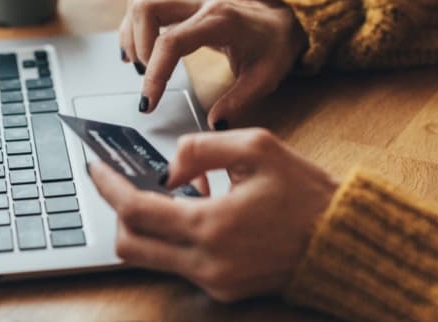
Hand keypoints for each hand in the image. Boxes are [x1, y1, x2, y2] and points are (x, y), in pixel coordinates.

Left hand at [89, 128, 337, 302]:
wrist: (342, 241)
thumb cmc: (305, 193)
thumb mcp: (257, 147)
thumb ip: (200, 148)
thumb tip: (167, 168)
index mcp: (212, 225)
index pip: (136, 210)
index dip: (108, 187)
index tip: (95, 167)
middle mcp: (207, 262)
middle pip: (130, 245)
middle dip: (119, 211)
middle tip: (124, 182)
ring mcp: (214, 282)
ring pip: (150, 258)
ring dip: (148, 225)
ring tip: (174, 192)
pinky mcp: (223, 291)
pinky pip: (179, 264)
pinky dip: (175, 237)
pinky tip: (199, 211)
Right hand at [119, 0, 305, 128]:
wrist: (282, 19)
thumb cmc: (273, 46)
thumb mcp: (265, 78)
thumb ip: (239, 102)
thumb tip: (214, 124)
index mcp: (220, 21)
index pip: (171, 41)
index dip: (155, 73)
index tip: (148, 102)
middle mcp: (199, 3)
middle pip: (146, 9)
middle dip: (137, 47)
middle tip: (147, 76)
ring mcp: (188, 0)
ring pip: (141, 4)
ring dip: (132, 36)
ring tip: (142, 66)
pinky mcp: (181, 3)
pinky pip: (145, 7)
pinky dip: (135, 29)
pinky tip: (139, 53)